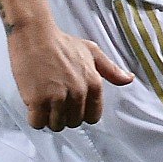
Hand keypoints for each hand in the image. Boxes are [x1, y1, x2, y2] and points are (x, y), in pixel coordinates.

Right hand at [8, 23, 135, 130]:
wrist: (34, 36)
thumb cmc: (61, 43)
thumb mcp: (92, 52)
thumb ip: (111, 70)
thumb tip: (129, 79)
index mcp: (94, 83)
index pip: (93, 117)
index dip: (81, 113)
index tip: (72, 105)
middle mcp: (79, 92)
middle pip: (74, 122)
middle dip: (64, 115)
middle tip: (54, 100)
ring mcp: (58, 97)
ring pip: (56, 125)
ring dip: (48, 117)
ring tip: (44, 101)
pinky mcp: (38, 100)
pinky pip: (37, 123)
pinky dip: (34, 117)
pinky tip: (34, 104)